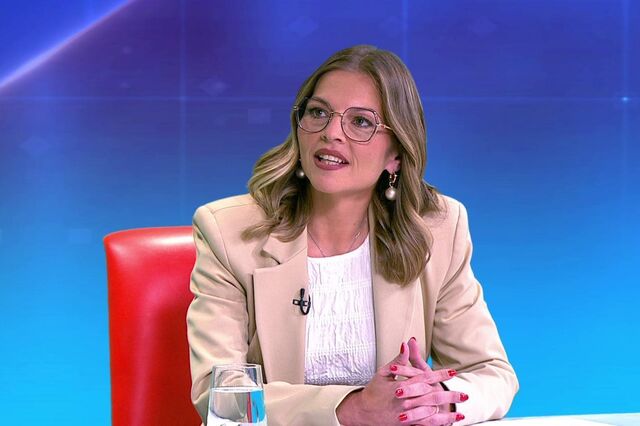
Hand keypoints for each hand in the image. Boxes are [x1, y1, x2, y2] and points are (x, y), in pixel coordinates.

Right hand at [336, 341, 466, 425]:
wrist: (363, 413)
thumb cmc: (374, 391)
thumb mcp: (383, 373)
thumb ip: (398, 360)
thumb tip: (407, 344)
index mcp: (399, 386)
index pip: (423, 379)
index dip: (439, 375)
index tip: (452, 372)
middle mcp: (403, 401)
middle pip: (430, 397)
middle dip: (448, 396)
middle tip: (464, 395)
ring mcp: (405, 415)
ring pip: (429, 413)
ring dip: (446, 413)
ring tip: (461, 412)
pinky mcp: (406, 424)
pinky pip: (425, 425)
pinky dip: (438, 423)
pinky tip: (448, 422)